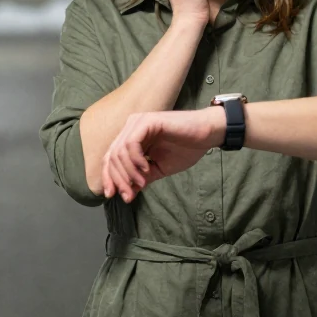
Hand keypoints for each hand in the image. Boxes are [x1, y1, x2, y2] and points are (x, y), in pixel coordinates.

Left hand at [102, 108, 225, 202]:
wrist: (207, 135)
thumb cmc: (186, 148)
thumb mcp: (159, 169)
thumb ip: (141, 178)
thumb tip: (126, 193)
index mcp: (132, 137)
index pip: (110, 158)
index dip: (109, 177)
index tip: (112, 195)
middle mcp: (131, 127)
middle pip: (112, 156)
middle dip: (118, 179)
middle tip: (129, 195)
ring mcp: (138, 122)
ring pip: (119, 151)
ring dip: (128, 172)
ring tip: (142, 183)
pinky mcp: (148, 121)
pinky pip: (132, 143)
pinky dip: (136, 160)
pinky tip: (146, 168)